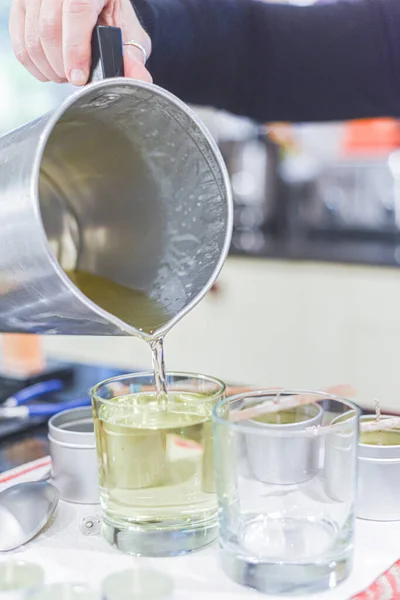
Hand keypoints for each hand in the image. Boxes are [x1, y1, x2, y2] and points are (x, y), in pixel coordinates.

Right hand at [9, 0, 151, 84]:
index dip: (75, 49)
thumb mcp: (129, 35)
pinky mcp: (22, 6)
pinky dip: (34, 65)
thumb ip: (133, 58)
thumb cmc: (114, 20)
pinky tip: (51, 69)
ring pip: (32, 37)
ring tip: (66, 74)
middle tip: (76, 79)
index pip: (76, 12)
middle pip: (49, 28)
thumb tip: (140, 80)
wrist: (98, 6)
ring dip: (48, 68)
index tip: (78, 78)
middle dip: (62, 65)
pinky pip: (20, 42)